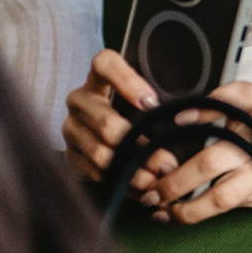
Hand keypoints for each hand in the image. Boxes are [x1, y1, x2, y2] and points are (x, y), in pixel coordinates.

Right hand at [63, 48, 186, 201]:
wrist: (96, 136)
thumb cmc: (128, 113)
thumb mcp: (140, 103)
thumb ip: (155, 109)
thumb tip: (181, 135)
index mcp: (97, 80)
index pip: (104, 64)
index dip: (126, 80)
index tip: (152, 102)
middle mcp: (79, 101)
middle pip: (106, 122)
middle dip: (141, 147)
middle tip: (168, 163)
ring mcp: (71, 129)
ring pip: (101, 153)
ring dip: (133, 171)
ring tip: (157, 180)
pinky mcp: (70, 155)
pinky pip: (95, 173)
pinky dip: (120, 182)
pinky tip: (140, 188)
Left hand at [151, 80, 251, 224]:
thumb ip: (231, 107)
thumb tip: (182, 117)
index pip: (231, 103)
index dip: (201, 111)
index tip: (176, 119)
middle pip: (213, 160)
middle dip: (176, 177)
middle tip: (151, 186)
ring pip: (222, 195)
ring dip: (186, 207)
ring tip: (162, 210)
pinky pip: (234, 206)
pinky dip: (204, 213)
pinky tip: (181, 214)